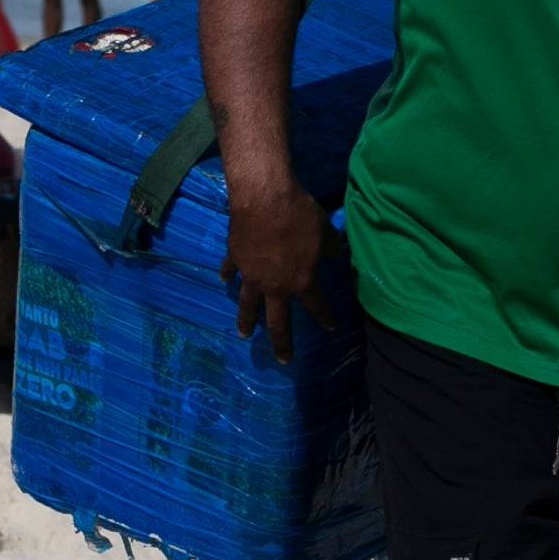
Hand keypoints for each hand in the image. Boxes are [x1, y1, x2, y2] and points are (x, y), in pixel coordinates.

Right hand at [222, 173, 327, 362]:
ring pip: (248, 304)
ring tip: (244, 334)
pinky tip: (224, 280)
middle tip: (283, 360)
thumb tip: (334, 254)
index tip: (330, 327)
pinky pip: (231, 270)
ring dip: (246, 320)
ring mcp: (251, 275)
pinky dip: (228, 275)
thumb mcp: (324, 231)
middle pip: (277, 322)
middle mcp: (274, 286)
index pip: (316, 306)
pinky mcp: (235, 258)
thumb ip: (330, 247)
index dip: (325, 317)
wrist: (263, 199)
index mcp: (300, 281)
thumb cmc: (299, 215)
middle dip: (281, 343)